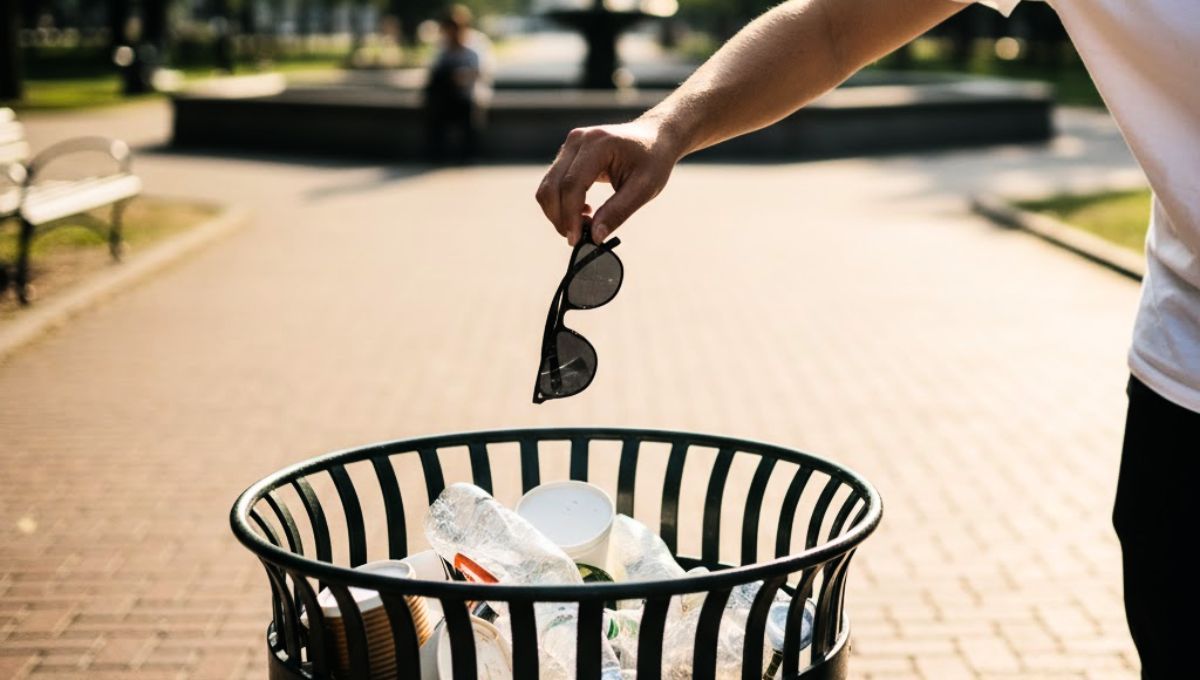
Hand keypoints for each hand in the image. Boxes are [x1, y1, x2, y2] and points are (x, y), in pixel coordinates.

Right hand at [536, 118, 680, 245]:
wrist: (655, 136)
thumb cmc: (653, 161)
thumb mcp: (644, 188)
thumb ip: (618, 212)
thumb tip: (594, 237)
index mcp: (598, 144)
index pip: (572, 185)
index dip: (570, 216)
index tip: (577, 240)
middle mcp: (578, 140)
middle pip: (552, 186)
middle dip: (560, 218)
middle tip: (579, 238)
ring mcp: (570, 145)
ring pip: (548, 187)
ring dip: (558, 213)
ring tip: (584, 225)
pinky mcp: (567, 153)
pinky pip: (553, 183)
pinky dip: (561, 204)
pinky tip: (584, 212)